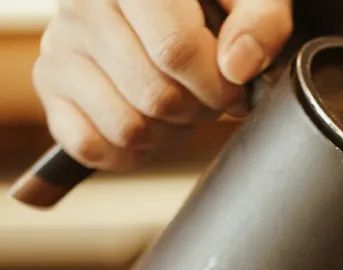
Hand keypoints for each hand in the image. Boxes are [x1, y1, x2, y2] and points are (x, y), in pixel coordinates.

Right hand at [33, 0, 292, 169]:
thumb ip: (261, 19)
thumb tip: (238, 67)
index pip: (175, 50)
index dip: (219, 85)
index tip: (237, 87)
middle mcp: (82, 3)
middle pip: (156, 96)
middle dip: (200, 109)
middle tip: (212, 93)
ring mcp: (60, 44)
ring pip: (127, 127)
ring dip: (170, 131)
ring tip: (183, 101)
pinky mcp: (50, 82)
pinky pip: (90, 146)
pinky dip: (130, 151)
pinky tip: (152, 121)